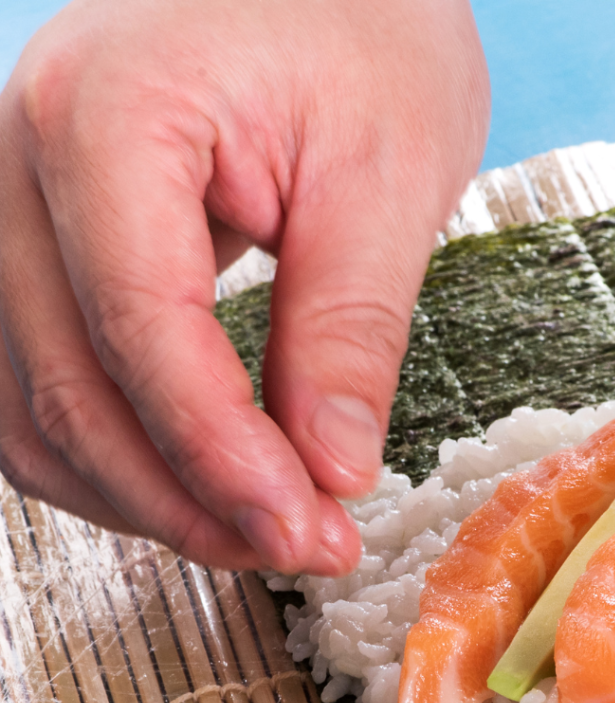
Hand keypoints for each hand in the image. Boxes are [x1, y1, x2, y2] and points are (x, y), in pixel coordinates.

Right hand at [0, 0, 488, 574]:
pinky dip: (112, 456)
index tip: (309, 530)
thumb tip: (331, 470)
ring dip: (145, 495)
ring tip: (262, 533)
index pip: (143, 330)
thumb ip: (347, 329)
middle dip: (192, 498)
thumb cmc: (367, 28)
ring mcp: (13, 203)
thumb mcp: (388, 174)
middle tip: (305, 549)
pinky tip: (196, 488)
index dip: (224, 456)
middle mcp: (19, 158)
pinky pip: (37, 383)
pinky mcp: (41, 244)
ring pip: (33, 406)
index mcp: (108, 115)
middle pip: (72, 386)